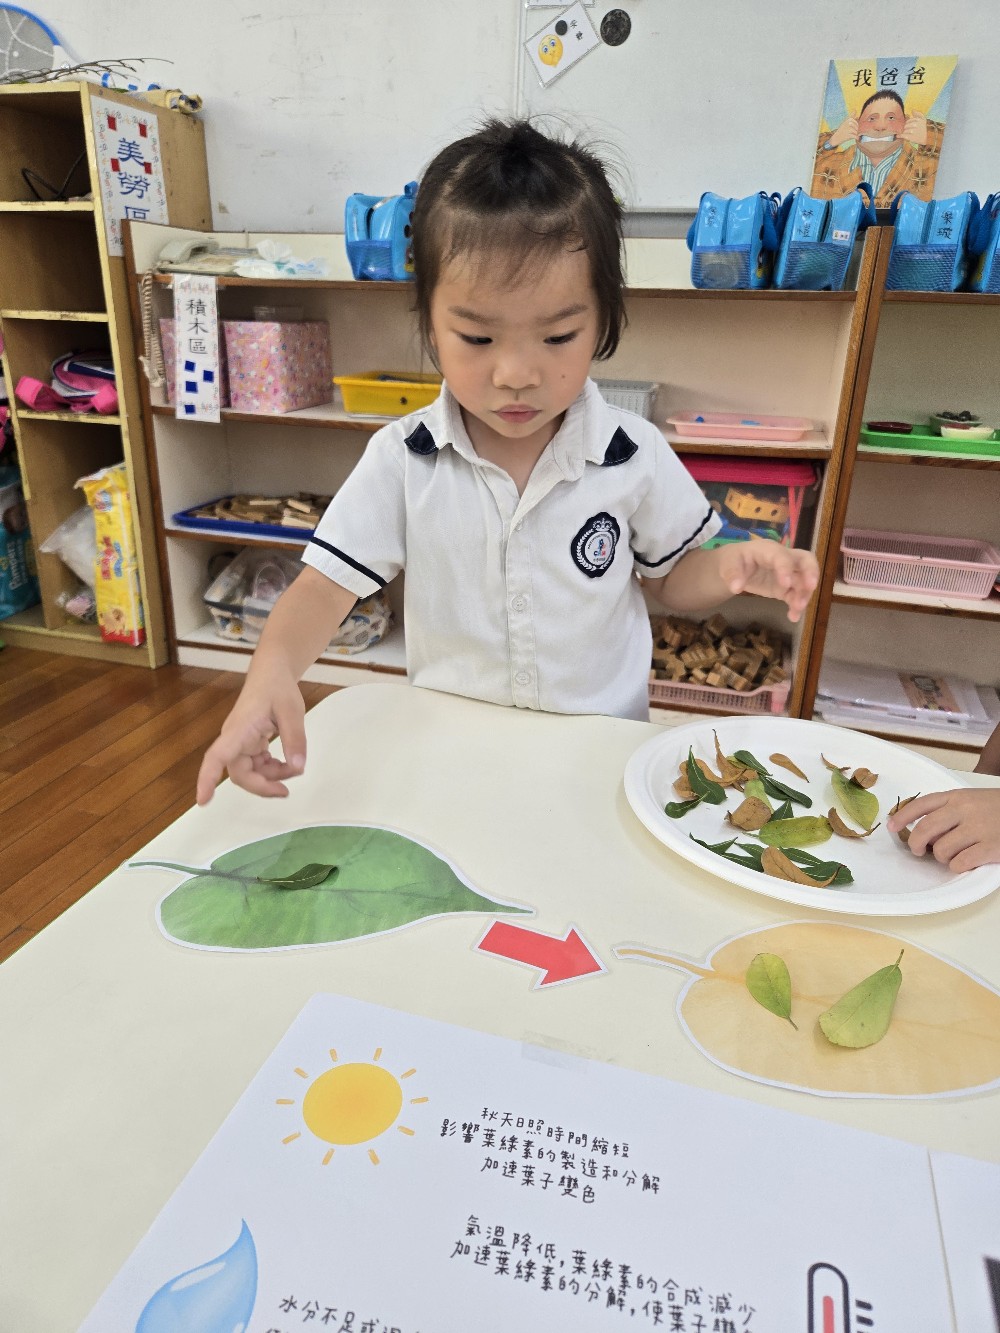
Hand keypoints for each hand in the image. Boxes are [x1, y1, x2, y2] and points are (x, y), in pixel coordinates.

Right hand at [196, 672, 306, 804]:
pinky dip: (271, 769)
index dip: (207, 779)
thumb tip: (298, 768)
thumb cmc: (278, 688)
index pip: (217, 757)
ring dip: (270, 777)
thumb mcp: (292, 711)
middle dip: (261, 785)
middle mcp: (235, 739)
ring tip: (294, 769)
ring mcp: (241, 743)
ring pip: (249, 772)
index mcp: (240, 729)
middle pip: (239, 773)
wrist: (272, 673)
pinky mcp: (249, 744)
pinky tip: (287, 764)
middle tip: (286, 791)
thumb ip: (295, 739)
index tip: (202, 801)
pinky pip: (256, 765)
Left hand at [717, 541, 818, 622]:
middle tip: (811, 587)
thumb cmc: (734, 561)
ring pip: (803, 581)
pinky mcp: (786, 588)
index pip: (781, 556)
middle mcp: (783, 559)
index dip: (785, 568)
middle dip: (811, 572)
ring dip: (804, 594)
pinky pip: (796, 596)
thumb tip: (736, 588)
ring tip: (798, 608)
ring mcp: (787, 574)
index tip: (786, 583)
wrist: (736, 567)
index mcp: (768, 550)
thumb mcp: (727, 564)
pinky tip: (793, 617)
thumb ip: (732, 574)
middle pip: (806, 560)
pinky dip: (796, 606)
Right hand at [827, 116, 858, 147]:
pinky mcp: (849, 135)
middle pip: (858, 127)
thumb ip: (851, 116)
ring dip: (857, 134)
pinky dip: (857, 138)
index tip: (854, 128)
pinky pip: (856, 136)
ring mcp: (849, 129)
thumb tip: (855, 110)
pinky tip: (857, 138)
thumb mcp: (845, 121)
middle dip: (858, 130)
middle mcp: (849, 123)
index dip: (857, 125)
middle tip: (854, 132)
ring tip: (855, 135)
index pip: (857, 122)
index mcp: (849, 119)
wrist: (836, 137)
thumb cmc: (841, 129)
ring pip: (857, 131)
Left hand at [887, 788, 999, 872]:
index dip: (902, 817)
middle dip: (914, 843)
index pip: (921, 804)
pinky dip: (957, 866)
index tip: (890, 827)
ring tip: (951, 855)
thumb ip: (949, 809)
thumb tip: (922, 830)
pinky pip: (959, 863)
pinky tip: (965, 862)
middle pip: (925, 829)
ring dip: (941, 857)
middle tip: (917, 851)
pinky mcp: (989, 848)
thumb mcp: (972, 799)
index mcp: (957, 796)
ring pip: (940, 849)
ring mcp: (978, 828)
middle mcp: (964, 810)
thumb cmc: (997, 808)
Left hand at [902, 111, 927, 144]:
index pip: (909, 120)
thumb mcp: (923, 119)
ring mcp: (912, 131)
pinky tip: (898, 136)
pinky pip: (902, 135)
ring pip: (904, 130)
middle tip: (906, 130)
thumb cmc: (923, 128)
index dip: (908, 123)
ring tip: (905, 133)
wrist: (926, 138)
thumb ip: (918, 114)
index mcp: (918, 120)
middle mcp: (915, 125)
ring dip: (904, 132)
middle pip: (906, 125)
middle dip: (906, 127)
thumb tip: (912, 110)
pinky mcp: (910, 137)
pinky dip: (899, 135)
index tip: (908, 125)